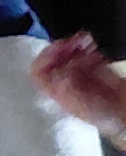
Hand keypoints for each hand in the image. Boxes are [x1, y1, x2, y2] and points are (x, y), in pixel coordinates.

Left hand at [35, 33, 125, 149]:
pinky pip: (82, 52)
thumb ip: (70, 90)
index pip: (39, 73)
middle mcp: (62, 79)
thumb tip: (57, 76)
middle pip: (53, 59)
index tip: (58, 49)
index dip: (45, 59)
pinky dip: (85, 46)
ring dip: (73, 44)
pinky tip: (93, 45)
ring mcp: (76, 71)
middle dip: (61, 48)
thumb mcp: (83, 105)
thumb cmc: (103, 114)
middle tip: (73, 42)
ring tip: (85, 40)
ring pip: (66, 53)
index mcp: (56, 91)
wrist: (124, 111)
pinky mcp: (90, 65)